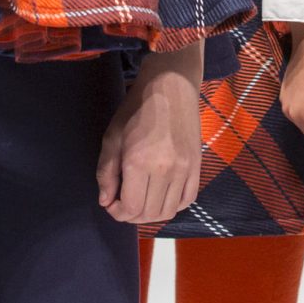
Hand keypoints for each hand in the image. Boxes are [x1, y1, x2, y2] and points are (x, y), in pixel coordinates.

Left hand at [100, 44, 202, 223]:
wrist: (171, 86)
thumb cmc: (136, 109)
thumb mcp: (112, 137)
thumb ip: (106, 173)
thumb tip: (106, 201)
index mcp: (139, 162)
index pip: (130, 208)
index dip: (117, 213)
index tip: (111, 204)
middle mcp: (164, 169)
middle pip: (149, 213)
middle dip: (131, 215)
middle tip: (123, 204)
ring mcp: (185, 168)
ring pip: (168, 211)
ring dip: (151, 214)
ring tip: (141, 202)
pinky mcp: (197, 165)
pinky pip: (187, 199)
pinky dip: (173, 206)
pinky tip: (161, 196)